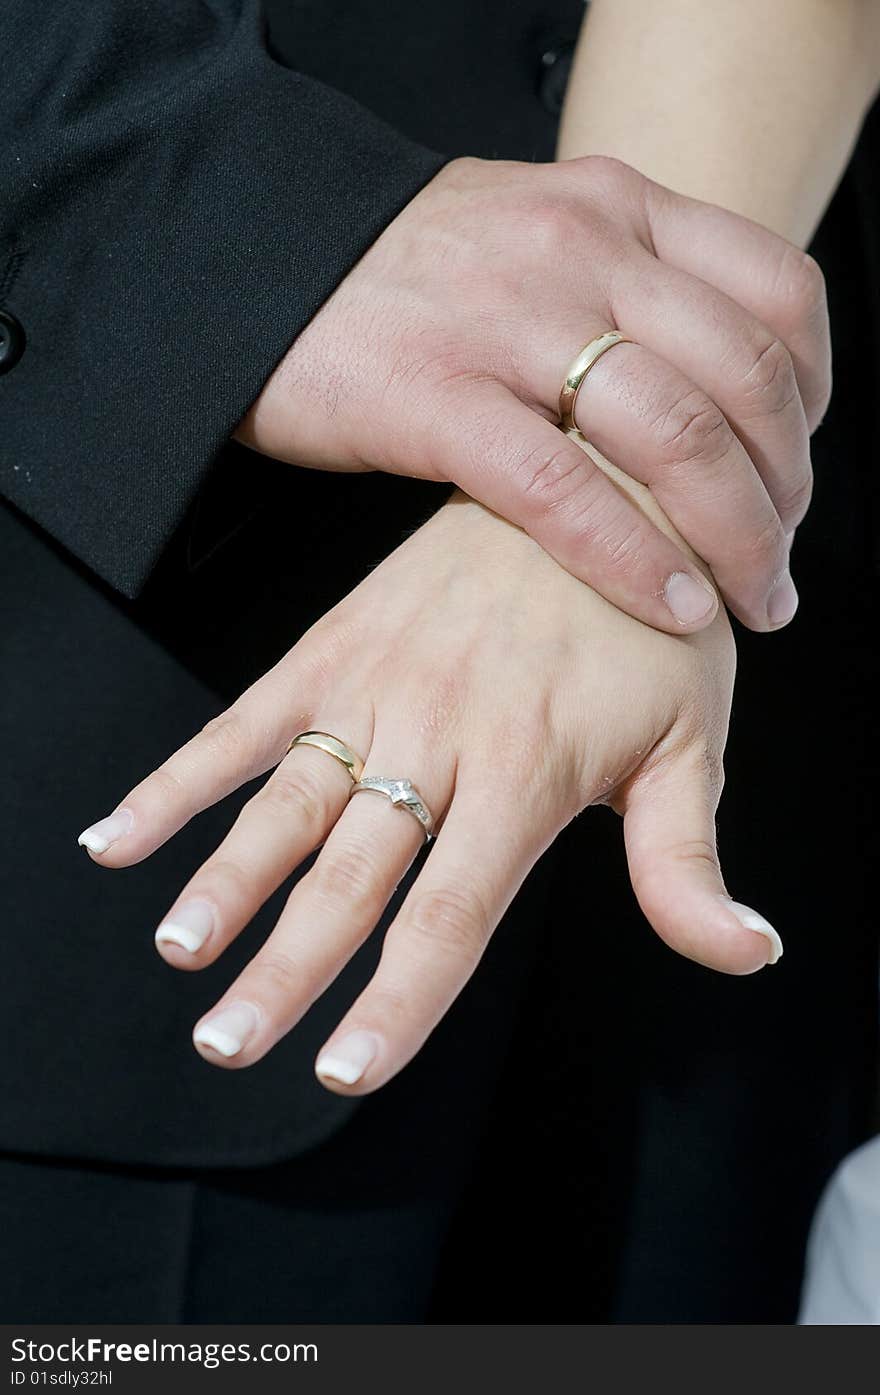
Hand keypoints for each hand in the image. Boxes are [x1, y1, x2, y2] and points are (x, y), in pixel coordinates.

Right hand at [77, 443, 781, 1093]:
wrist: (603, 482)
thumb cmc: (651, 625)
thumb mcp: (692, 741)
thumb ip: (690, 863)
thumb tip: (746, 954)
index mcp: (528, 771)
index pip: (453, 910)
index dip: (399, 997)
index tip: (347, 1069)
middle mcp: (440, 735)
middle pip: (352, 875)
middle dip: (288, 968)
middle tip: (232, 1044)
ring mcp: (376, 687)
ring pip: (287, 805)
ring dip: (226, 881)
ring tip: (180, 949)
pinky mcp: (333, 647)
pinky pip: (242, 721)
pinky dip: (178, 781)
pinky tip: (119, 836)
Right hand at [236, 154, 829, 633]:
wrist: (250, 260)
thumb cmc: (396, 270)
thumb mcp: (532, 231)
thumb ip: (622, 282)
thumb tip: (703, 374)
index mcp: (615, 207)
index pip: (777, 294)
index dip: (815, 399)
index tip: (798, 470)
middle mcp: (581, 250)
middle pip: (744, 377)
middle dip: (788, 493)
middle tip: (781, 565)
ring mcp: (508, 320)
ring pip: (675, 435)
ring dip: (738, 536)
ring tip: (750, 600)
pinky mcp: (434, 395)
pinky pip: (564, 490)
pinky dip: (634, 559)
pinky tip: (671, 606)